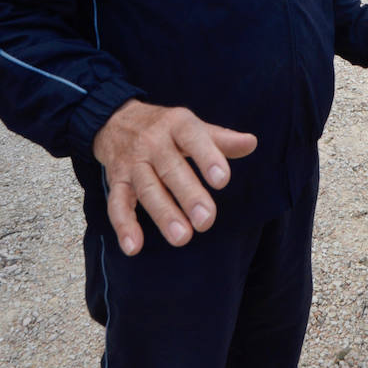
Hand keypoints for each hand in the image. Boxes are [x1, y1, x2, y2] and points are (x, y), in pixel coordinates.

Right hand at [93, 100, 256, 256]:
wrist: (116, 120)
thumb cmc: (167, 129)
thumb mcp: (194, 127)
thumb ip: (222, 139)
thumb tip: (251, 143)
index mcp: (177, 124)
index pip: (193, 138)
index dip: (208, 158)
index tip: (223, 181)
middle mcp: (153, 142)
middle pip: (170, 169)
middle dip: (188, 195)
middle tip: (206, 221)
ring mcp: (132, 163)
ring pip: (147, 189)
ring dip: (163, 214)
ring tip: (182, 238)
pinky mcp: (115, 180)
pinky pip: (117, 203)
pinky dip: (123, 225)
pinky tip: (134, 247)